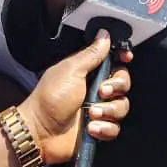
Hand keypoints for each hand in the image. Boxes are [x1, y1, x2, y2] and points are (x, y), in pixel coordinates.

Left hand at [18, 30, 132, 165]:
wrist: (41, 132)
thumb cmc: (50, 98)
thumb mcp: (71, 70)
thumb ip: (91, 54)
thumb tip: (104, 35)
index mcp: (88, 71)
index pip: (113, 60)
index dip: (122, 58)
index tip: (126, 57)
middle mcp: (95, 89)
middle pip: (123, 82)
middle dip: (116, 87)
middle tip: (101, 91)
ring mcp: (98, 109)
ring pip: (122, 106)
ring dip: (108, 110)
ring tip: (91, 114)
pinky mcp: (99, 128)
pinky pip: (115, 127)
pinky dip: (105, 128)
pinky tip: (91, 128)